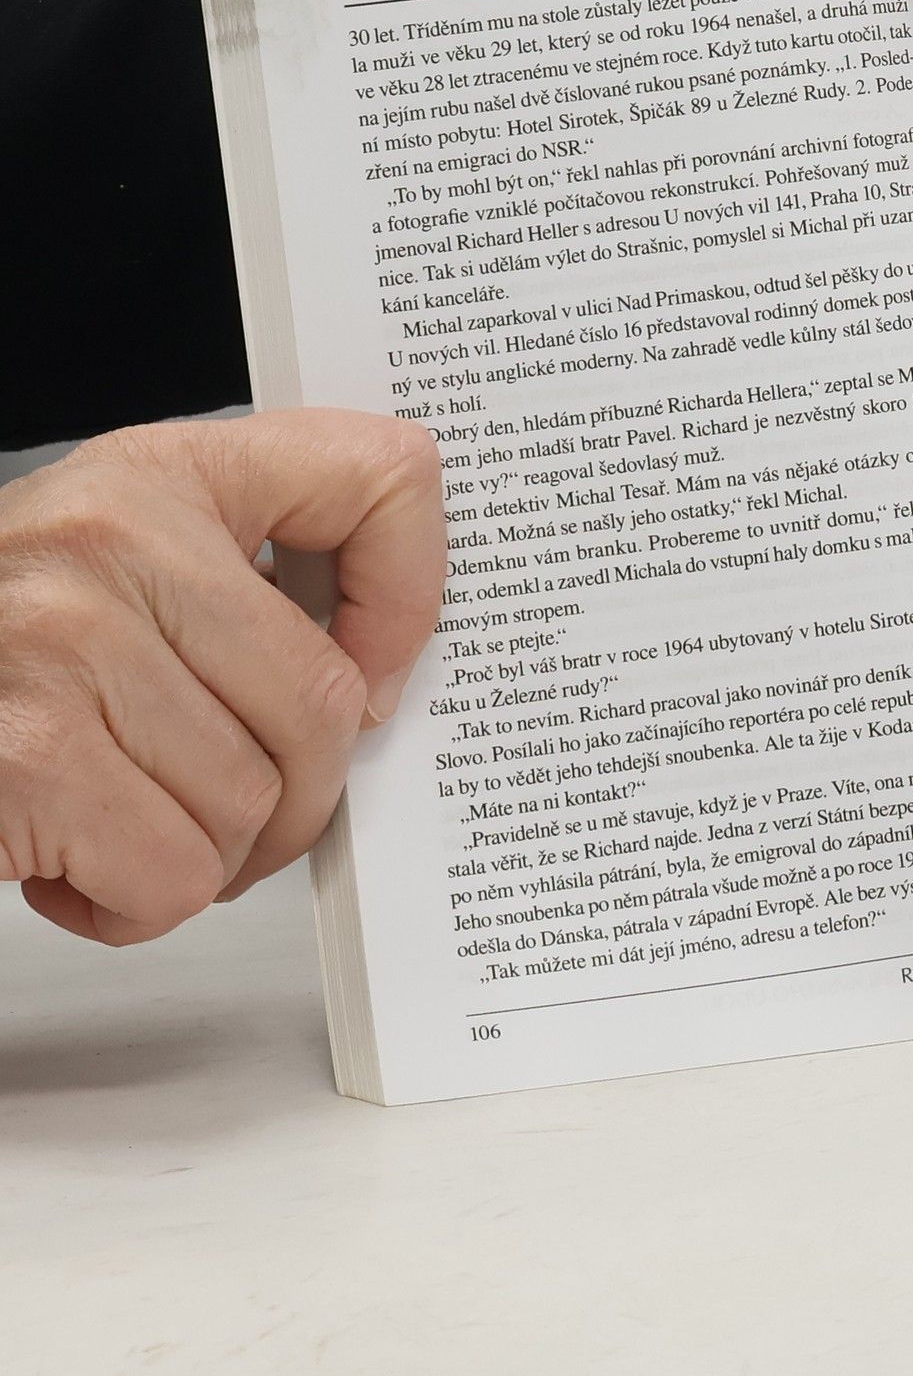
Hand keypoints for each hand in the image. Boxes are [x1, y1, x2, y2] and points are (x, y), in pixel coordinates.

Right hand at [0, 411, 444, 943]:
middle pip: (324, 705)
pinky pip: (175, 873)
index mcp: (160, 473)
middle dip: (294, 794)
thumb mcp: (117, 563)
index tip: (375, 666)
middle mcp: (115, 539)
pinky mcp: (29, 759)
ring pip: (255, 804)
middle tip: (226, 805)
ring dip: (204, 855)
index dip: (412, 590)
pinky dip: (135, 903)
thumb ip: (247, 587)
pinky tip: (71, 861)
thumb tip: (374, 686)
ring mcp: (67, 645)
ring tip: (120, 818)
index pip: (381, 474)